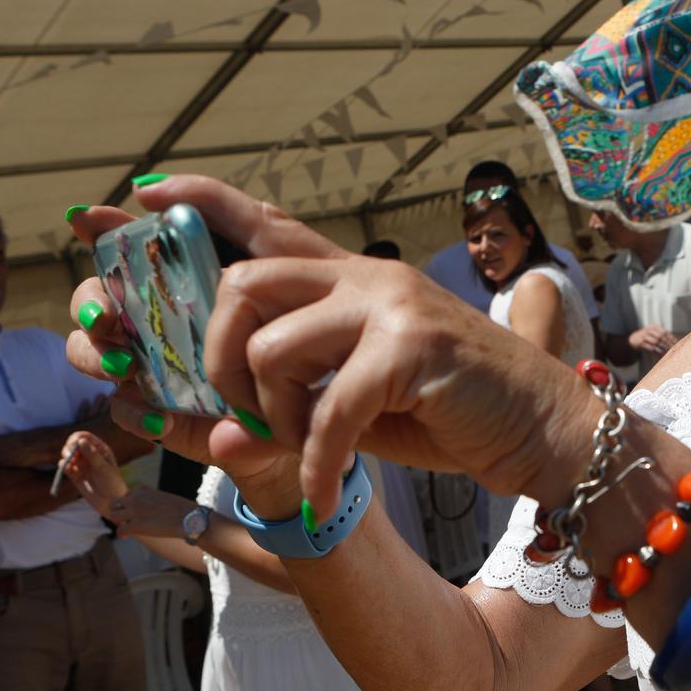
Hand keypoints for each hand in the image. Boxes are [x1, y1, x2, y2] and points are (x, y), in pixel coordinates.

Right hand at [59, 431, 129, 513]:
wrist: (111, 503)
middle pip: (73, 443)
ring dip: (65, 456)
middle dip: (69, 448)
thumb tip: (81, 441)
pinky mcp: (75, 474)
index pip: (84, 436)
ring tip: (69, 464)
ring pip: (68, 454)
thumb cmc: (112, 483)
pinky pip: (65, 466)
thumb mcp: (103, 468)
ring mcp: (82, 464)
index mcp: (99, 449)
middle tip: (70, 456)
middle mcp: (89, 454)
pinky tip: (67, 469)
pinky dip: (63, 466)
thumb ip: (92, 455)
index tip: (73, 446)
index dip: (76, 438)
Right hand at [66, 186, 332, 505]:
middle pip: (94, 303)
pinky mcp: (171, 415)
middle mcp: (154, 317)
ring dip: (98, 356)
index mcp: (172, 273)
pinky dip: (135, 412)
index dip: (96, 231)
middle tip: (106, 314)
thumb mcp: (273, 243)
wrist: (344, 378)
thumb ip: (219, 207)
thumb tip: (145, 187)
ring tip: (127, 363)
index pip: (118, 247)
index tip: (86, 220)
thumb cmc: (308, 298)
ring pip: (96, 355)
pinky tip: (158, 414)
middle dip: (90, 304)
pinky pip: (130, 413)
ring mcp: (157, 366)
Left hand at [68, 175, 597, 519]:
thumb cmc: (453, 414)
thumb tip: (217, 435)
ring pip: (272, 344)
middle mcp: (368, 277)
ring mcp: (391, 307)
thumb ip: (298, 400)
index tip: (144, 196)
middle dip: (212, 351)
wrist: (547, 429)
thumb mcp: (362, 400)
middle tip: (234, 408)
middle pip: (243, 280)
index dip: (202, 203)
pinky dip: (316, 464)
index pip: (267, 223)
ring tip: (300, 448)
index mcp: (354, 279)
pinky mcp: (412, 350)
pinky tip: (324, 494)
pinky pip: (328, 412)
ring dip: (269, 414)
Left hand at [101, 488, 196, 538]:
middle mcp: (135, 498)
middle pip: (115, 503)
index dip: (129, 504)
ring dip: (118, 522)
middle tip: (125, 520)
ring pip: (113, 516)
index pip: (128, 494)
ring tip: (126, 528)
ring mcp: (133, 512)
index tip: (134, 511)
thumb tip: (154, 510)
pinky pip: (120, 530)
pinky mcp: (135, 526)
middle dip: (119, 511)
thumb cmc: (183, 510)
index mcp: (143, 490)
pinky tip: (125, 537)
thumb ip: (154, 500)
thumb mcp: (165, 498)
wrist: (189, 518)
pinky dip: (121, 534)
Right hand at [628, 325, 677, 355]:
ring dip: (663, 348)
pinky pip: (651, 348)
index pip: (665, 331)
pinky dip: (657, 352)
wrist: (633, 339)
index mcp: (654, 326)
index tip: (676, 344)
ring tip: (668, 353)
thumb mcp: (653, 333)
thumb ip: (662, 336)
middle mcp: (649, 330)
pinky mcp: (640, 343)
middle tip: (672, 349)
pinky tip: (661, 356)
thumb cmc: (646, 337)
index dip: (671, 338)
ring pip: (656, 342)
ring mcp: (644, 336)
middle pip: (661, 336)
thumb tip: (675, 342)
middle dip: (667, 343)